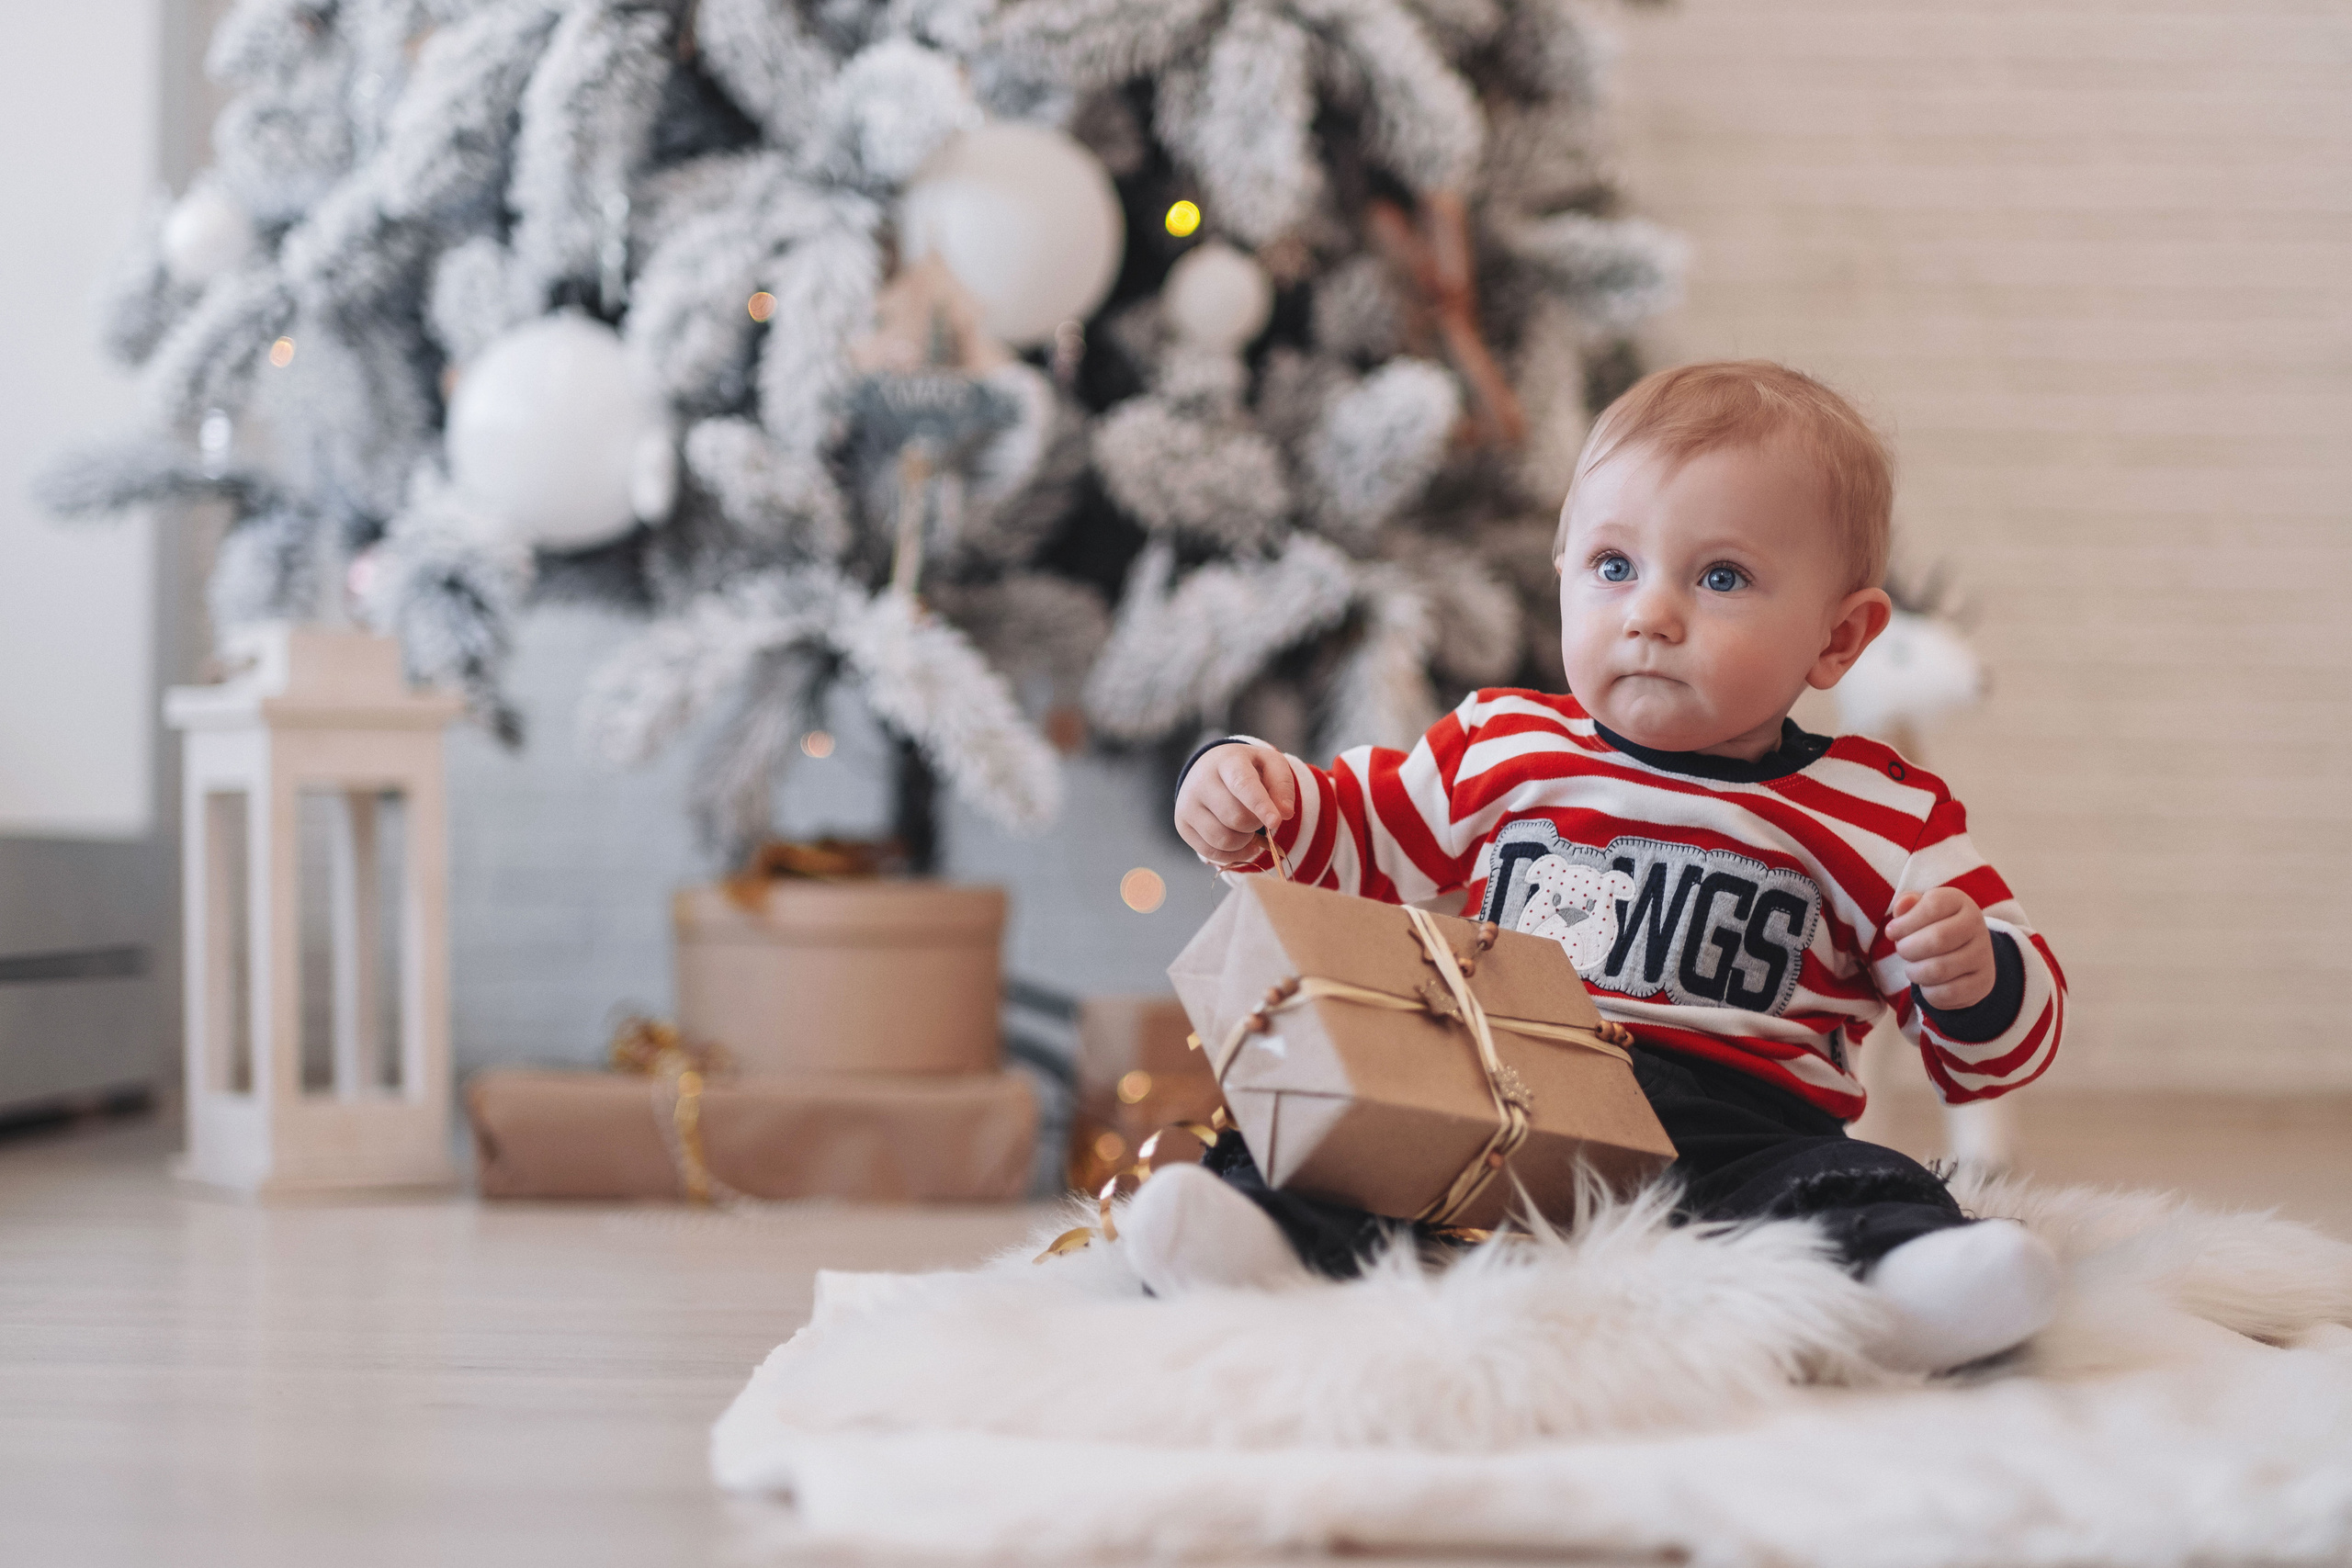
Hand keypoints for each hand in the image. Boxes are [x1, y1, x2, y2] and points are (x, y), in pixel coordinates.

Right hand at [1174, 742, 1297, 866]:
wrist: (1210, 769)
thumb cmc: (1247, 768)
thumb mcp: (1270, 765)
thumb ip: (1282, 785)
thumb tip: (1285, 814)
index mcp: (1226, 760)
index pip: (1242, 784)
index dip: (1260, 805)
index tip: (1277, 821)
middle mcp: (1200, 781)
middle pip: (1236, 818)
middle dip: (1256, 824)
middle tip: (1259, 816)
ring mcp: (1187, 804)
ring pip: (1223, 839)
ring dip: (1245, 841)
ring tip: (1249, 829)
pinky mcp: (1182, 825)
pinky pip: (1211, 853)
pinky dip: (1233, 854)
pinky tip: (1241, 843)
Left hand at [1886, 887, 1995, 1011]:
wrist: (1965, 954)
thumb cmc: (1932, 928)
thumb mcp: (1919, 912)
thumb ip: (1907, 906)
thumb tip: (1903, 904)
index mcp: (1960, 902)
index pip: (1932, 906)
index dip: (1904, 922)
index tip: (1892, 931)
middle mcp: (1977, 927)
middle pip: (1937, 939)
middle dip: (1908, 948)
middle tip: (1902, 951)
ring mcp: (1983, 957)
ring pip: (1939, 969)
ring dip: (1915, 972)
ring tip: (1912, 968)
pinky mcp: (1982, 983)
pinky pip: (1947, 993)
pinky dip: (1928, 992)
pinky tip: (1927, 984)